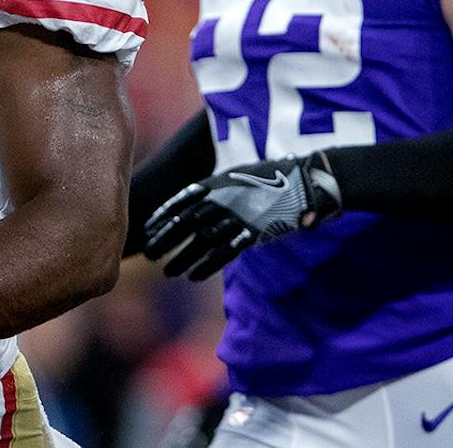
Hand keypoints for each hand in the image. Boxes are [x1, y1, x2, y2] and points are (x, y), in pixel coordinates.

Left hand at [142, 153, 341, 279]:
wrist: (305, 181)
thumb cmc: (271, 178)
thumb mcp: (238, 176)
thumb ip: (218, 190)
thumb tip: (198, 204)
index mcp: (217, 182)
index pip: (182, 200)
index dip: (164, 215)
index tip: (147, 228)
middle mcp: (223, 199)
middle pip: (186, 222)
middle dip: (166, 239)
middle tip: (148, 253)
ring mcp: (238, 216)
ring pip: (202, 241)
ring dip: (182, 257)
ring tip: (166, 271)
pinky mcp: (253, 233)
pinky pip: (225, 253)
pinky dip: (207, 265)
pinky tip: (192, 276)